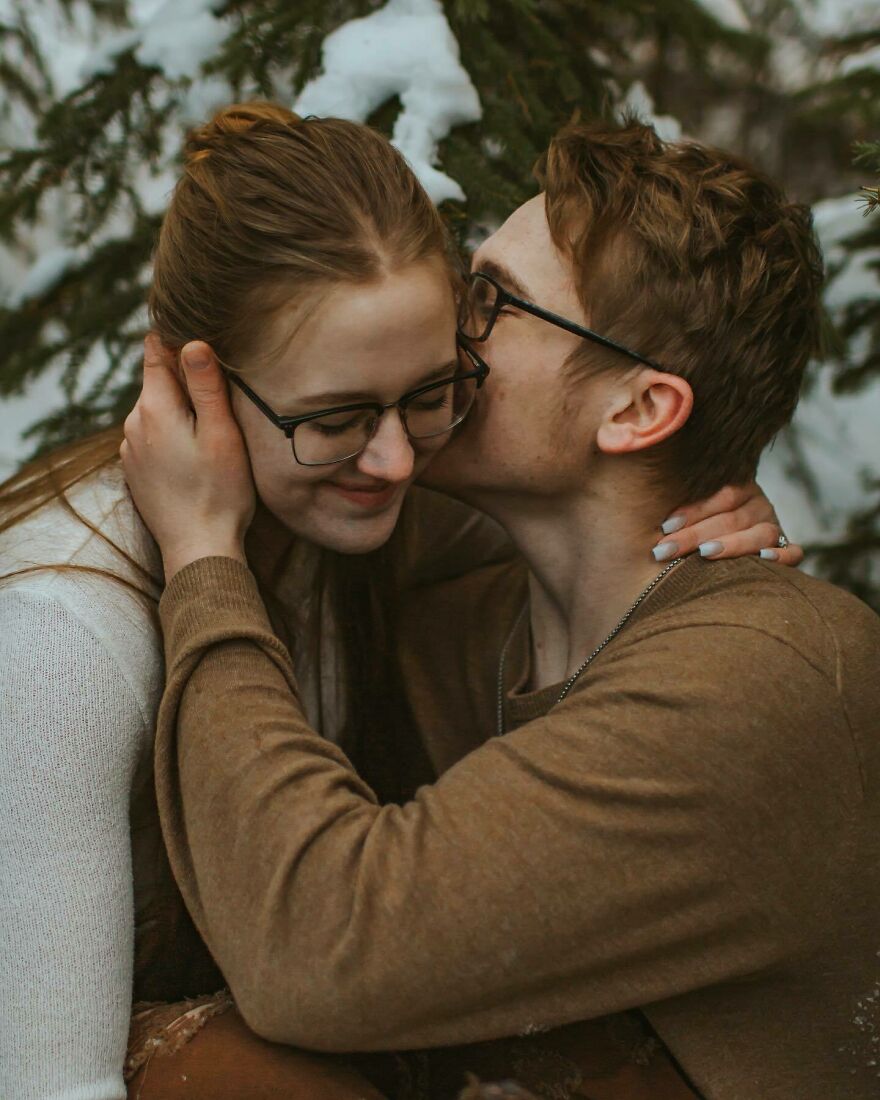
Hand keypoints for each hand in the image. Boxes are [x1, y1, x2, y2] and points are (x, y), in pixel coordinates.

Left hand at [121, 333, 255, 581]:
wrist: (198, 548)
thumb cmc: (219, 492)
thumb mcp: (222, 433)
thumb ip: (206, 386)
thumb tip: (192, 341)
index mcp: (154, 408)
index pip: (155, 353)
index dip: (176, 340)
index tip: (199, 339)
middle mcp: (133, 424)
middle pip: (158, 383)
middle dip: (184, 380)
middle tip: (220, 391)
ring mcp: (131, 449)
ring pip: (156, 411)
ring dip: (179, 411)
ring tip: (211, 426)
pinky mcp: (136, 470)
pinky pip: (153, 437)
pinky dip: (172, 435)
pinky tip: (195, 454)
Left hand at [651, 482, 802, 566]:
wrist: (712, 537)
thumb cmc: (682, 521)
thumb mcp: (678, 499)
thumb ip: (667, 489)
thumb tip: (627, 466)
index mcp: (736, 485)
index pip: (721, 495)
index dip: (694, 510)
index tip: (664, 526)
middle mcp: (757, 503)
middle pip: (732, 517)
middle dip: (695, 535)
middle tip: (664, 550)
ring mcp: (772, 525)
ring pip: (760, 533)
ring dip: (732, 544)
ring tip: (705, 554)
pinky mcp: (784, 549)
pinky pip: (792, 552)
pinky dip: (782, 555)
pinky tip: (763, 559)